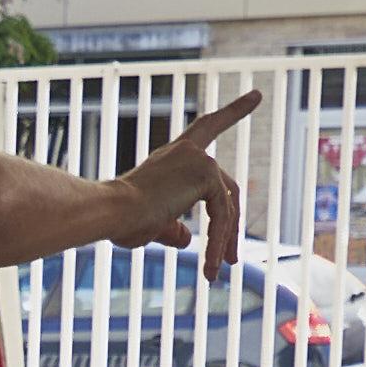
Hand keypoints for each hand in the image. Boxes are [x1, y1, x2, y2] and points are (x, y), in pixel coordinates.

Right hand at [112, 89, 261, 275]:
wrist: (108, 212)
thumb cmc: (119, 220)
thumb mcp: (151, 225)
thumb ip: (173, 228)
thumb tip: (189, 239)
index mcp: (171, 157)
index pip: (206, 128)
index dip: (233, 112)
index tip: (257, 95)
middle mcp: (187, 152)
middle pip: (227, 189)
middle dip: (230, 228)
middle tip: (231, 261)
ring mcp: (198, 159)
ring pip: (225, 209)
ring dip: (223, 243)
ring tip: (217, 271)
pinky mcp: (205, 174)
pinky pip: (222, 216)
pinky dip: (218, 244)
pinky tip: (209, 268)